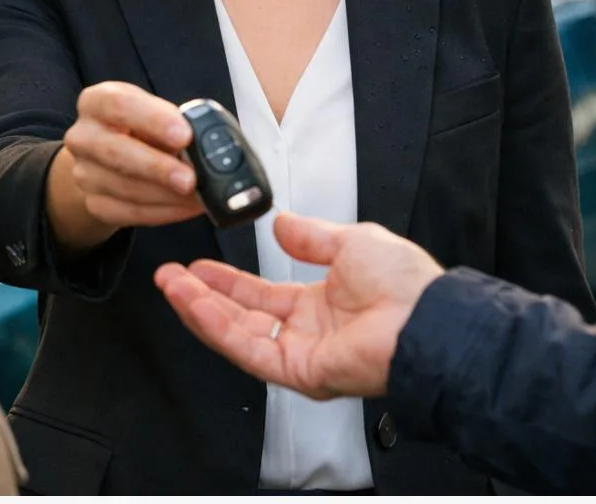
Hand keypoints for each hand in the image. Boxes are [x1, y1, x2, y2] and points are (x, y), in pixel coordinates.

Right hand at [47, 81, 203, 250]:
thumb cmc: (140, 128)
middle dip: (158, 168)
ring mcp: (84, 173)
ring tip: (200, 196)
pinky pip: (130, 212)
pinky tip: (188, 207)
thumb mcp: (154, 113)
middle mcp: (83, 136)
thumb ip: (175, 123)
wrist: (107, 158)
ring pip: (126, 188)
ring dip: (168, 196)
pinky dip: (164, 212)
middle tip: (190, 179)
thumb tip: (206, 145)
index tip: (184, 135)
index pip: (119, 105)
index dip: (153, 119)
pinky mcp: (94, 203)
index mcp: (98, 102)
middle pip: (116, 152)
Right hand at [154, 210, 443, 398]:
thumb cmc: (405, 284)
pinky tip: (195, 302)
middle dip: (202, 295)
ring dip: (200, 308)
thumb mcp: (351, 241)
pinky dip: (217, 325)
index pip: (262, 294)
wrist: (426, 317)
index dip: (228, 281)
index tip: (198, 266)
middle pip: (241, 316)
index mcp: (321, 304)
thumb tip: (282, 224)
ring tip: (171, 285)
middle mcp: (306, 332)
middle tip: (170, 276)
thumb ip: (311, 236)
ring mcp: (300, 353)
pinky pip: (247, 348)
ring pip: (237, 333)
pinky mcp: (297, 371)